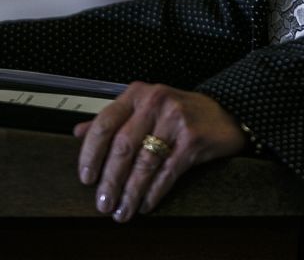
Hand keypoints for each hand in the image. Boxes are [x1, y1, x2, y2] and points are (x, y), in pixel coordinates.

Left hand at [75, 81, 245, 221]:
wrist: (224, 113)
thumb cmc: (180, 111)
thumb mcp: (144, 107)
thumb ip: (113, 119)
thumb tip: (79, 132)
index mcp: (137, 93)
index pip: (105, 122)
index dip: (91, 153)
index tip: (86, 177)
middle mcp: (154, 101)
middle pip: (123, 146)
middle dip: (110, 180)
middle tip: (102, 203)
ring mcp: (175, 119)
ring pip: (144, 162)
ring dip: (130, 192)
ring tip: (122, 211)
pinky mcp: (193, 139)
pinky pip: (167, 171)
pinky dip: (154, 192)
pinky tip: (145, 204)